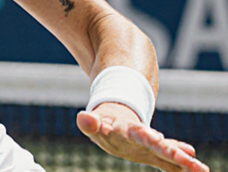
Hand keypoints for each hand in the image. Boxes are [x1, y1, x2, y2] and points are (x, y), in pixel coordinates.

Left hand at [77, 103, 207, 171]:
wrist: (114, 122)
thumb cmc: (102, 127)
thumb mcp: (92, 124)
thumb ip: (89, 123)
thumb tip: (83, 117)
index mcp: (126, 130)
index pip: (136, 132)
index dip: (145, 134)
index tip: (156, 137)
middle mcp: (142, 137)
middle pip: (158, 144)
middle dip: (173, 150)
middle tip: (190, 156)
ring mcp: (151, 145)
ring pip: (169, 152)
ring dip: (184, 159)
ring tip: (200, 168)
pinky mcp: (155, 154)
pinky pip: (171, 162)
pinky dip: (183, 166)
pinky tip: (199, 171)